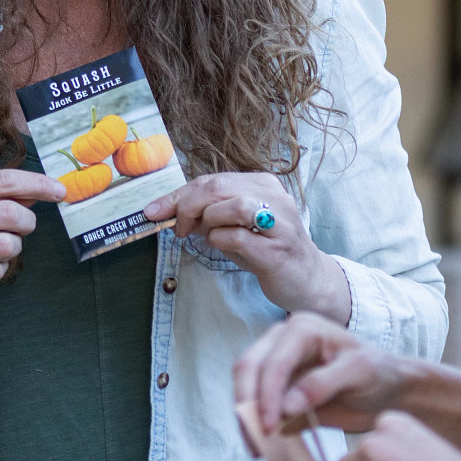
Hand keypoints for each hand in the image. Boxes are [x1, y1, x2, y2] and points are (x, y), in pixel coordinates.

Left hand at [143, 173, 349, 320]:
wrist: (307, 281)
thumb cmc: (266, 251)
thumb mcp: (235, 226)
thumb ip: (209, 214)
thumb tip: (169, 210)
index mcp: (263, 185)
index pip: (212, 179)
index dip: (178, 194)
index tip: (153, 210)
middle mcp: (275, 198)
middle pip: (219, 187)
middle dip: (188, 206)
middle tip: (179, 228)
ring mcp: (279, 223)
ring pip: (233, 205)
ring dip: (209, 222)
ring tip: (206, 237)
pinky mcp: (278, 250)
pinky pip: (238, 237)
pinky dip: (220, 241)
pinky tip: (221, 247)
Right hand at [234, 313, 418, 434]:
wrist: (388, 389)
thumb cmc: (378, 372)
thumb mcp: (359, 372)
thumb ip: (322, 384)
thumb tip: (285, 407)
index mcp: (302, 329)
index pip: (273, 362)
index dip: (266, 394)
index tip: (268, 427)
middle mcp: (282, 340)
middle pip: (248, 369)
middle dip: (248, 405)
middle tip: (257, 441)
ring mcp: (276, 362)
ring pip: (246, 386)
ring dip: (246, 418)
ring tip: (257, 449)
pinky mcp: (277, 387)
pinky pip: (256, 404)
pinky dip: (255, 425)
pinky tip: (263, 447)